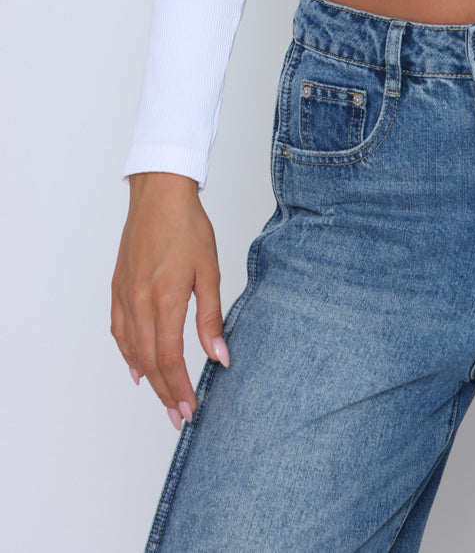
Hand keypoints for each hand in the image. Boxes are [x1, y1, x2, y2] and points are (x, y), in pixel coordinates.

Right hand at [110, 172, 228, 428]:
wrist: (159, 195)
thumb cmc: (188, 226)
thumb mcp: (210, 270)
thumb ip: (212, 317)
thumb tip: (219, 356)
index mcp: (165, 299)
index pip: (169, 358)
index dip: (179, 388)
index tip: (190, 409)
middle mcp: (140, 302)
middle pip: (149, 362)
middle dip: (165, 393)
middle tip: (179, 416)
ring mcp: (125, 295)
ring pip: (132, 350)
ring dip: (148, 379)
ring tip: (164, 399)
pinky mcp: (118, 287)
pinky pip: (119, 331)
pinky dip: (128, 354)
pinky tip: (137, 368)